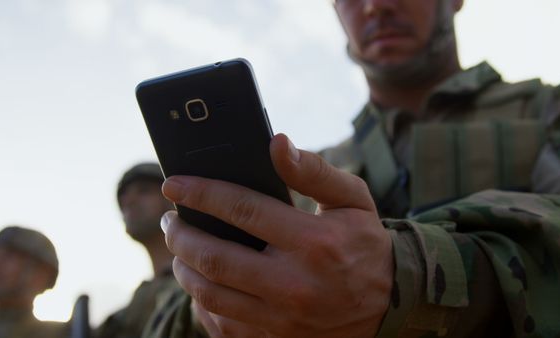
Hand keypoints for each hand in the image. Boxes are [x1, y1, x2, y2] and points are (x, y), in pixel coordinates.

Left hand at [161, 133, 393, 337]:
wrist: (389, 303)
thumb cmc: (365, 244)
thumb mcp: (352, 199)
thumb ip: (314, 170)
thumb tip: (276, 143)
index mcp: (313, 241)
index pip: (242, 210)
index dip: (201, 193)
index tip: (174, 183)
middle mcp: (294, 282)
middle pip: (215, 257)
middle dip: (181, 235)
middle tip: (171, 219)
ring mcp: (283, 317)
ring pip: (211, 294)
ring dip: (183, 268)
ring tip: (179, 248)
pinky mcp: (276, 337)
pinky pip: (223, 323)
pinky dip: (202, 302)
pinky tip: (200, 281)